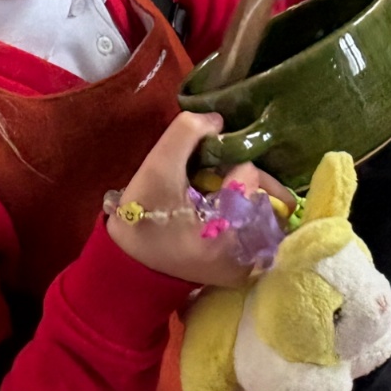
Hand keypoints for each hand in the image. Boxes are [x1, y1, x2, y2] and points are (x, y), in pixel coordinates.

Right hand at [107, 112, 293, 287]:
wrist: (129, 265)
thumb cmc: (142, 216)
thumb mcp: (156, 166)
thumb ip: (187, 132)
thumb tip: (217, 121)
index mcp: (230, 231)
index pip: (249, 174)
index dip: (227, 162)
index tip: (202, 169)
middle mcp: (248, 253)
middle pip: (262, 193)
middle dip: (238, 177)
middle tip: (207, 178)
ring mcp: (247, 264)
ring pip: (260, 209)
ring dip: (240, 193)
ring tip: (210, 193)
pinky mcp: (241, 269)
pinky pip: (254, 228)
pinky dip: (239, 212)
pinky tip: (214, 210)